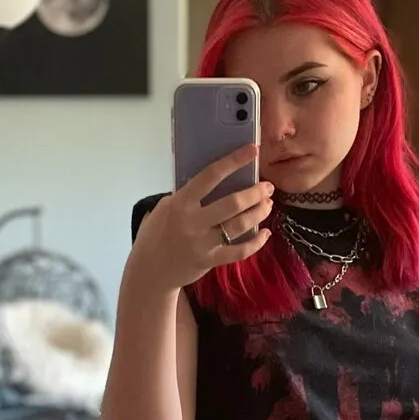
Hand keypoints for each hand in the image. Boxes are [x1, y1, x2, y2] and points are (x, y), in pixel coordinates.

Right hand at [132, 144, 273, 289]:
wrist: (150, 269)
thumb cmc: (157, 233)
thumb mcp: (167, 207)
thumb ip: (189, 195)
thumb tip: (217, 180)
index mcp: (181, 202)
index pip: (211, 175)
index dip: (235, 160)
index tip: (254, 150)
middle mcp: (192, 221)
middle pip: (233, 203)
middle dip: (256, 193)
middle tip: (268, 187)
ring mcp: (202, 243)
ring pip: (240, 225)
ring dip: (258, 213)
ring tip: (268, 205)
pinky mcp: (210, 261)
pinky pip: (239, 252)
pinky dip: (256, 243)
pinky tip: (265, 234)